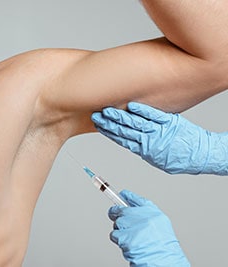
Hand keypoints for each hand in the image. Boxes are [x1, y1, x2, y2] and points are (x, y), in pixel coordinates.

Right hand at [91, 102, 227, 174]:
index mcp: (146, 150)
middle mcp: (150, 140)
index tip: (98, 125)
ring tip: (108, 109)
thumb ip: (145, 151)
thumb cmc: (181, 160)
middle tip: (96, 116)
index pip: (122, 140)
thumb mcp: (159, 161)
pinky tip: (131, 105)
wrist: (202, 155)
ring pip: (135, 122)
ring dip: (120, 116)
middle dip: (109, 123)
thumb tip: (133, 144)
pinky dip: (142, 110)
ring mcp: (159, 130)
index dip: (109, 133)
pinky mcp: (169, 122)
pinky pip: (154, 115)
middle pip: (125, 130)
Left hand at [109, 190, 189, 266]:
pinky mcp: (125, 236)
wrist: (163, 261)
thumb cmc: (163, 247)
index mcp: (153, 213)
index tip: (122, 193)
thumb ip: (147, 215)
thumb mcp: (161, 225)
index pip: (137, 200)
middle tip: (116, 216)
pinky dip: (118, 240)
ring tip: (131, 238)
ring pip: (117, 223)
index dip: (128, 196)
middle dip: (116, 213)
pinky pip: (114, 234)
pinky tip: (128, 244)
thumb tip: (130, 207)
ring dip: (120, 230)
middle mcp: (143, 216)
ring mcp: (133, 226)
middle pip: (122, 209)